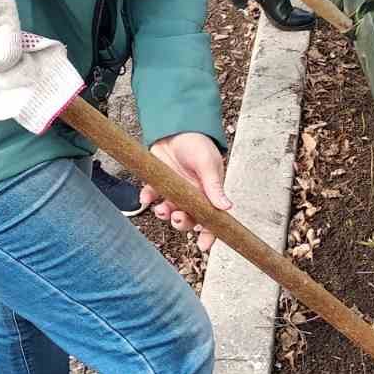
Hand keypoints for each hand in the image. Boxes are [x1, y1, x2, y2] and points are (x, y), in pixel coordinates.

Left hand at [140, 133, 230, 251]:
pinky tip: (146, 194)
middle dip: (183, 223)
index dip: (209, 234)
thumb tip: (227, 207)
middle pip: (189, 219)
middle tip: (177, 218)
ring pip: (170, 212)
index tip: (203, 247)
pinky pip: (152, 197)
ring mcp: (175, 191)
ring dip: (165, 213)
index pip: (212, 219)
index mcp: (208, 193)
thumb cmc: (197, 143)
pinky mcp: (160, 183)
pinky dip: (148, 198)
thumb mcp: (207, 164)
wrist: (175, 126)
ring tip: (161, 208)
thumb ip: (214, 186)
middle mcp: (193, 195)